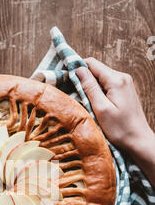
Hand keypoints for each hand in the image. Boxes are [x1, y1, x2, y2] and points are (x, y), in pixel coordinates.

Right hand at [77, 58, 154, 187]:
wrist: (138, 140)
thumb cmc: (120, 129)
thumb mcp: (101, 108)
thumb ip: (90, 87)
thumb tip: (79, 70)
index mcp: (116, 80)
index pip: (92, 63)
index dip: (77, 68)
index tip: (66, 77)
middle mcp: (122, 78)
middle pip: (96, 69)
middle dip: (83, 77)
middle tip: (71, 90)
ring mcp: (125, 84)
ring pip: (101, 77)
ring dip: (90, 85)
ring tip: (82, 98)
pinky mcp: (124, 91)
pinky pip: (107, 84)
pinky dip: (98, 90)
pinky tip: (93, 101)